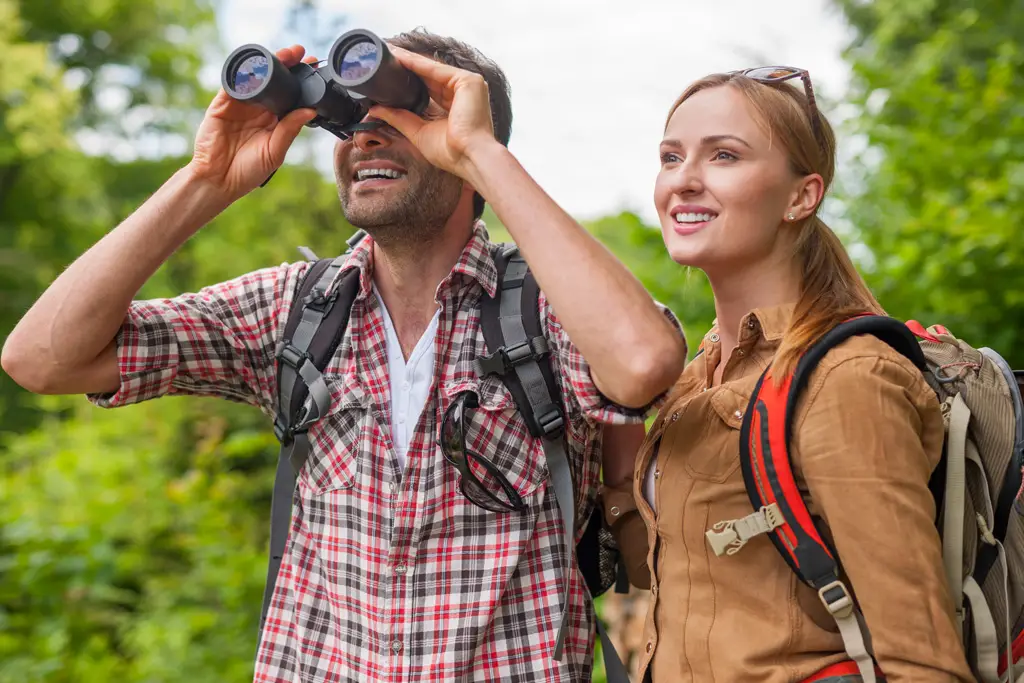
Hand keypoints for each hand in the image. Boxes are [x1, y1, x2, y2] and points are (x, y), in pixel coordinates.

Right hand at [188, 45, 317, 199]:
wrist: (219, 181)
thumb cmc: (248, 171)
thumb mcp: (275, 151)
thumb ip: (289, 130)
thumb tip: (310, 111)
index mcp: (273, 119)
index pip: (288, 94)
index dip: (299, 80)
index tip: (313, 66)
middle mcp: (257, 109)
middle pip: (273, 80)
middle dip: (286, 65)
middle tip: (300, 53)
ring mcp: (239, 105)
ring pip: (254, 78)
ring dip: (267, 65)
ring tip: (283, 55)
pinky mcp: (221, 104)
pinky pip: (232, 85)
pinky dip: (242, 75)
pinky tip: (255, 68)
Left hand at [367, 45, 498, 179]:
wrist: (469, 158)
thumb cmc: (451, 153)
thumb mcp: (418, 132)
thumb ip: (399, 118)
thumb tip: (374, 109)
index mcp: (456, 107)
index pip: (428, 89)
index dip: (408, 81)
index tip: (388, 73)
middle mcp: (463, 94)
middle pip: (430, 77)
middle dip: (407, 67)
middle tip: (384, 57)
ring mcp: (468, 85)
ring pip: (432, 70)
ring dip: (410, 61)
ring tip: (388, 53)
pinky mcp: (469, 81)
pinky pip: (437, 69)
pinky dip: (418, 64)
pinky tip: (401, 58)